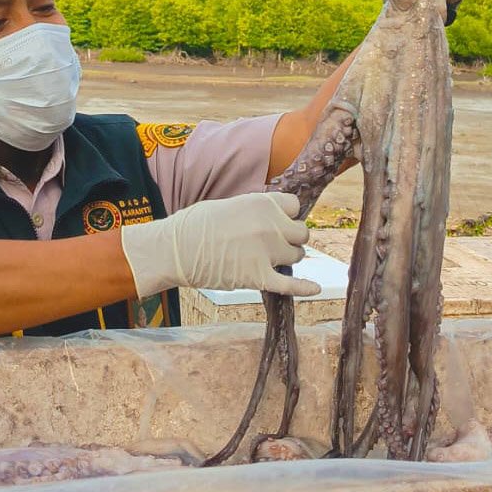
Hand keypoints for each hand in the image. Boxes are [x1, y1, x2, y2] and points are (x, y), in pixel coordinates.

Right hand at [120, 192, 321, 297]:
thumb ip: (257, 211)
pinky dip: (305, 288)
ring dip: (287, 259)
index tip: (277, 224)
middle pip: (301, 233)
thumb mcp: (231, 205)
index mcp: (262, 203)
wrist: (175, 250)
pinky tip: (316, 288)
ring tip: (268, 261)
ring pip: (298, 256)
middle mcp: (271, 225)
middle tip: (274, 245)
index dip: (286, 216)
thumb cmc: (195, 225)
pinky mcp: (260, 277)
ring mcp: (267, 252)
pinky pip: (291, 284)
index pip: (295, 207)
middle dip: (290, 239)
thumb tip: (275, 218)